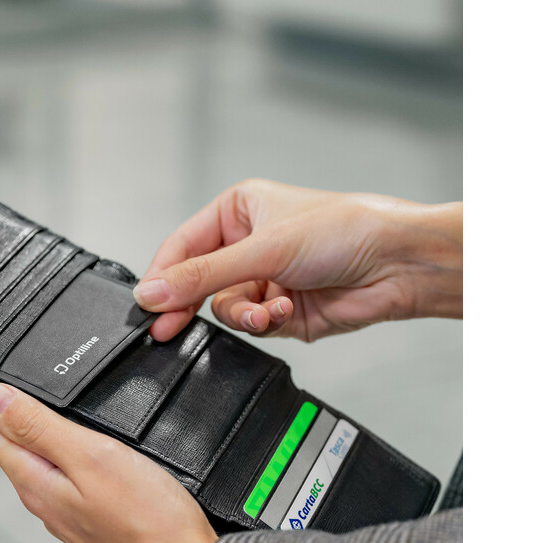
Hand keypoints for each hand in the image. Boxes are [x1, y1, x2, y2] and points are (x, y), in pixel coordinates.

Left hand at [0, 357, 216, 542]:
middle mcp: (41, 494)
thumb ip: (39, 428)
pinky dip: (38, 441)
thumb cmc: (149, 524)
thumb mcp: (91, 460)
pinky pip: (49, 466)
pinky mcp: (88, 514)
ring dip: (2, 421)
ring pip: (23, 452)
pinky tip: (46, 438)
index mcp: (35, 478)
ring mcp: (64, 507)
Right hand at [134, 179, 462, 342]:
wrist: (395, 264)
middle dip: (193, 305)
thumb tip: (154, 292)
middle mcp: (247, 245)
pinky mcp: (281, 311)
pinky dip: (266, 322)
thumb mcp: (262, 250)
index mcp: (237, 212)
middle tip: (168, 330)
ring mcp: (264, 279)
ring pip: (225, 309)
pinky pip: (252, 325)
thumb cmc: (344, 230)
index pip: (182, 247)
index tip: (147, 304)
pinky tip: (285, 310)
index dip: (162, 278)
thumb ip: (202, 276)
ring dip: (243, 315)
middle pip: (198, 284)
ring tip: (267, 311)